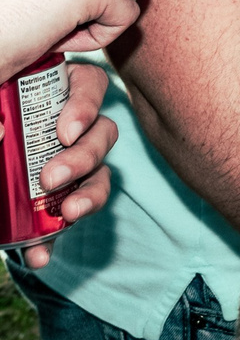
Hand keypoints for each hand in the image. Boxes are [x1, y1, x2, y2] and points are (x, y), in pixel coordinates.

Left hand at [16, 59, 115, 268]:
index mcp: (47, 92)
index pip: (87, 83)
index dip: (86, 104)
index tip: (65, 133)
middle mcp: (61, 126)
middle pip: (101, 132)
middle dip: (85, 158)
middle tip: (51, 179)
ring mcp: (61, 162)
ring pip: (98, 173)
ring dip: (90, 195)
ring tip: (69, 214)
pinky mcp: (48, 199)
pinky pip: (65, 214)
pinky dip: (54, 237)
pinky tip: (38, 256)